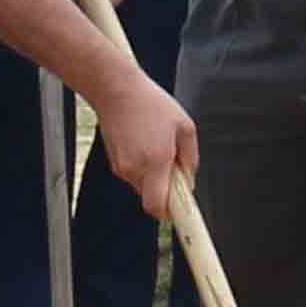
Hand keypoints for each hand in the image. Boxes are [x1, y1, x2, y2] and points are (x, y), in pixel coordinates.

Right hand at [91, 64, 195, 212]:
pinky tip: (146, 145)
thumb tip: (190, 177)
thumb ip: (191, 157)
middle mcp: (135, 168)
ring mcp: (122, 167)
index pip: (157, 206)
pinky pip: (133, 175)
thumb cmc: (149, 104)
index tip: (182, 215)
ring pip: (143, 187)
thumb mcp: (184, 126)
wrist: (117, 91)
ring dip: (154, 177)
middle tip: (174, 168)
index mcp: (155, 161)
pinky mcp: (114, 163)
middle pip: (153, 198)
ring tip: (158, 149)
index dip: (170, 214)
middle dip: (166, 189)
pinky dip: (143, 168)